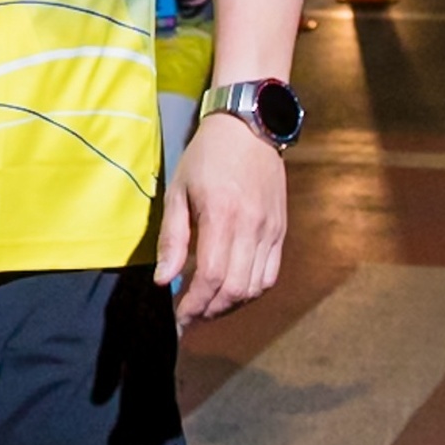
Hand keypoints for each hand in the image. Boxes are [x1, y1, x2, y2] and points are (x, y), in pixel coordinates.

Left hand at [158, 112, 287, 322]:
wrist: (250, 127)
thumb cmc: (207, 156)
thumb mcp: (178, 190)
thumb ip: (172, 238)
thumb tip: (163, 281)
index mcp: (222, 215)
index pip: (211, 277)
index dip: (194, 304)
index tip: (179, 317)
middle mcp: (251, 226)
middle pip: (234, 289)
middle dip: (209, 311)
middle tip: (189, 317)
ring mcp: (271, 230)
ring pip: (255, 288)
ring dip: (230, 306)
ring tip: (208, 307)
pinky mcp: (280, 231)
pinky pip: (270, 275)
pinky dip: (251, 292)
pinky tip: (232, 292)